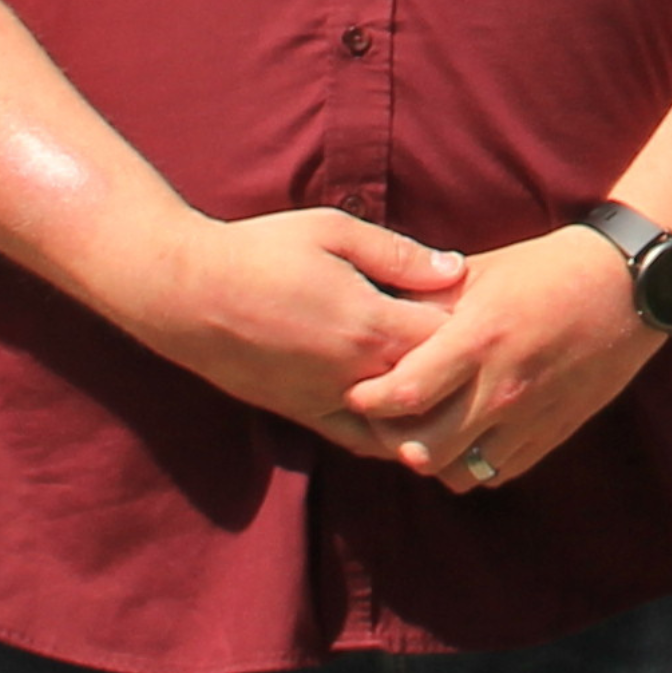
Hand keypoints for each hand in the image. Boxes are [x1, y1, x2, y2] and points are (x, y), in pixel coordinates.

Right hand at [104, 207, 468, 448]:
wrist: (184, 294)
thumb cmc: (258, 251)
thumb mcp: (332, 231)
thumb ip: (399, 254)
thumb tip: (457, 269)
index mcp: (372, 323)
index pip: (451, 338)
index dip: (474, 324)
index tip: (487, 310)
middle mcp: (357, 372)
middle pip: (436, 387)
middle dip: (462, 373)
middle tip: (485, 357)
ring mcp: (330, 401)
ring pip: (404, 426)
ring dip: (432, 415)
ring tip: (457, 398)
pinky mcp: (303, 416)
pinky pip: (360, 441)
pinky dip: (391, 438)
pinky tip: (410, 426)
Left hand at [343, 226, 670, 494]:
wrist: (628, 287)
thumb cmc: (545, 271)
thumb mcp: (477, 272)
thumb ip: (422, 300)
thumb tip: (369, 314)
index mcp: (478, 340)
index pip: (403, 394)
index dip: (369, 401)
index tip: (358, 391)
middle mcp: (502, 387)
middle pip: (422, 448)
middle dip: (390, 440)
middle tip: (380, 422)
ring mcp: (530, 417)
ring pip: (458, 472)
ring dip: (431, 458)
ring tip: (422, 434)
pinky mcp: (554, 433)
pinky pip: (497, 473)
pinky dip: (471, 465)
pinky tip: (464, 439)